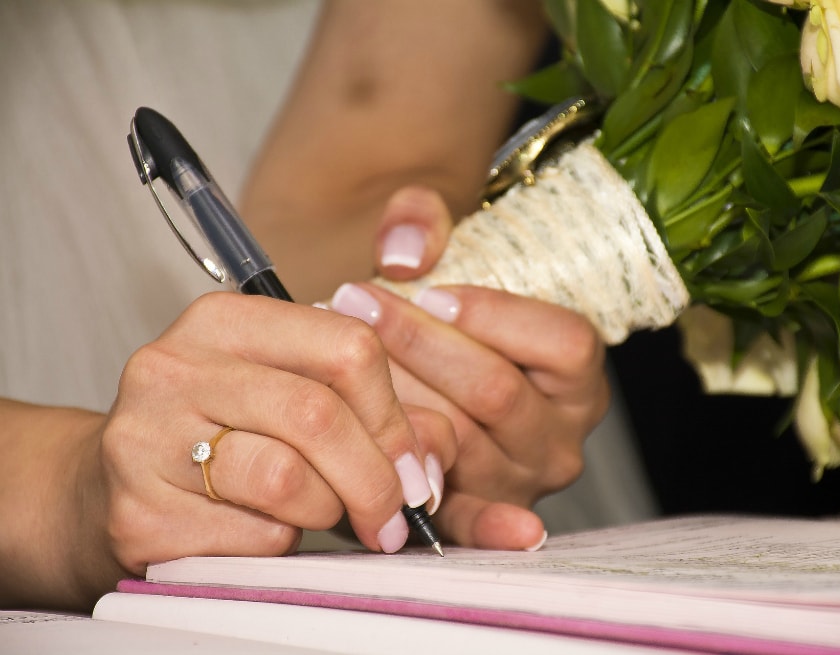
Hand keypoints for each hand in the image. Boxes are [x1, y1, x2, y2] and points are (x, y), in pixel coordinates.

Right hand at [1, 292, 454, 609]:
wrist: (108, 491)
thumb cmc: (219, 438)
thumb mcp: (290, 397)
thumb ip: (371, 411)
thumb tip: (435, 453)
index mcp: (225, 320)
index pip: (347, 347)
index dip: (396, 416)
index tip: (414, 466)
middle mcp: (175, 365)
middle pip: (319, 415)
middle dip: (375, 478)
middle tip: (391, 517)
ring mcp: (146, 437)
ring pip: (287, 479)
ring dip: (326, 512)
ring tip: (320, 516)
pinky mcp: (137, 510)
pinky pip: (252, 537)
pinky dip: (280, 546)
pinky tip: (262, 533)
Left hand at [331, 188, 610, 549]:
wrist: (427, 367)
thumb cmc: (444, 312)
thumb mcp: (445, 249)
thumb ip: (423, 219)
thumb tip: (401, 250)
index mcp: (577, 371)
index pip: (562, 342)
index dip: (495, 315)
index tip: (428, 290)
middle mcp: (561, 433)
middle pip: (496, 389)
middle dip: (418, 344)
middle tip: (354, 302)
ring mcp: (520, 479)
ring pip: (455, 437)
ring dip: (393, 396)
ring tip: (342, 356)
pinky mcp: (478, 513)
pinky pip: (462, 520)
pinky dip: (436, 511)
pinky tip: (409, 500)